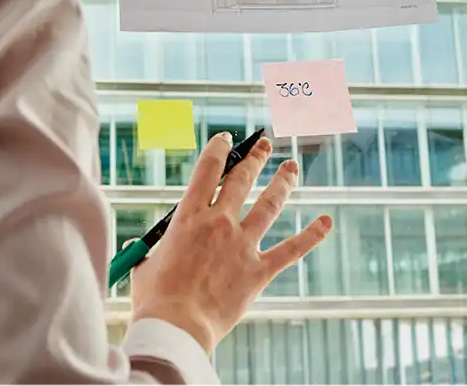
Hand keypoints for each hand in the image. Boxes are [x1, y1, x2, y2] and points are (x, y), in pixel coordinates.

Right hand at [129, 132, 331, 353]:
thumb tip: (140, 245)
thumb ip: (148, 248)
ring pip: (269, 205)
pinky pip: (291, 250)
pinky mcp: (258, 271)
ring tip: (291, 167)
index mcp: (188, 216)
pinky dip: (311, 235)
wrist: (177, 327)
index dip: (219, 149)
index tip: (227, 139)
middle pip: (242, 180)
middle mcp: (219, 222)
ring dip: (282, 183)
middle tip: (266, 145)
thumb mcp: (145, 262)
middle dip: (255, 158)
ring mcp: (242, 245)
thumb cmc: (155, 297)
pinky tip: (325, 222)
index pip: (208, 169)